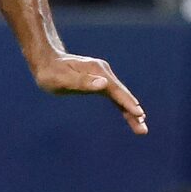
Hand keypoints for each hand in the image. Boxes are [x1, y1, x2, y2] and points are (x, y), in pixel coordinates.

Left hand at [30, 50, 147, 133]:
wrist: (46, 61)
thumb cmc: (51, 73)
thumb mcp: (62, 79)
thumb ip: (82, 82)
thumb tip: (104, 84)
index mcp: (97, 71)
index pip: (116, 90)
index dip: (127, 102)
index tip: (138, 114)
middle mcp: (103, 73)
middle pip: (122, 94)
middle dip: (134, 111)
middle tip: (143, 130)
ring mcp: (103, 77)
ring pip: (120, 96)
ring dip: (131, 111)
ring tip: (142, 126)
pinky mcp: (99, 82)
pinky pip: (115, 96)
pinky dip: (123, 105)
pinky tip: (130, 115)